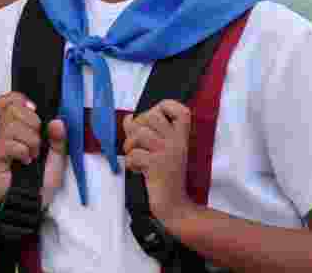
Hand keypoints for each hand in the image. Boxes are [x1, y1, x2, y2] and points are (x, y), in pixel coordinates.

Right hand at [0, 92, 67, 207]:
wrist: (36, 204)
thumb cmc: (43, 181)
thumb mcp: (58, 156)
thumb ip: (59, 137)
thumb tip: (57, 121)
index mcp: (20, 127)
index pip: (8, 101)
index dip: (18, 99)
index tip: (34, 109)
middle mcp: (7, 133)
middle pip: (12, 109)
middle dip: (32, 122)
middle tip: (38, 140)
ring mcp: (0, 145)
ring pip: (10, 125)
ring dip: (29, 139)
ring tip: (34, 154)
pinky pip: (5, 143)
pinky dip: (21, 150)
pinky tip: (26, 160)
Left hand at [122, 99, 195, 228]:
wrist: (175, 206)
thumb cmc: (167, 177)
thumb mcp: (164, 151)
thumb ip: (148, 132)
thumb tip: (128, 119)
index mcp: (182, 137)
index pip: (180, 109)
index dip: (164, 106)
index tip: (155, 117)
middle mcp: (177, 141)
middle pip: (151, 115)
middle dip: (137, 126)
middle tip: (137, 143)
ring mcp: (167, 152)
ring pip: (140, 133)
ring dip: (130, 145)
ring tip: (134, 156)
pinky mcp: (156, 166)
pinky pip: (134, 154)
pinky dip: (130, 162)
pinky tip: (137, 169)